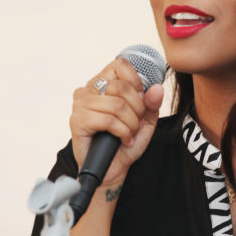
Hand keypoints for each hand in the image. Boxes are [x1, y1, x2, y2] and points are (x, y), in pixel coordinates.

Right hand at [69, 58, 164, 185]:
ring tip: (129, 135)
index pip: (120, 65)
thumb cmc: (125, 142)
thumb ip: (151, 103)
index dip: (136, 83)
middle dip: (137, 109)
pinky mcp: (78, 121)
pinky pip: (109, 120)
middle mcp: (88, 90)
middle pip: (121, 86)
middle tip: (136, 124)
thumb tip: (157, 89)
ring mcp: (80, 105)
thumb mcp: (145, 120)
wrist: (113, 169)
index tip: (140, 102)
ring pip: (117, 105)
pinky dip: (123, 132)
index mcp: (102, 83)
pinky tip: (122, 140)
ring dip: (131, 124)